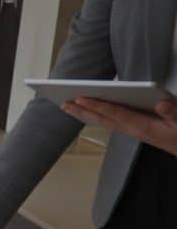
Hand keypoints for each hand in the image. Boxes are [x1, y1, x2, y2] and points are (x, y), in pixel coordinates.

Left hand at [62, 97, 176, 155]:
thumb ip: (173, 113)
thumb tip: (161, 104)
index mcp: (141, 126)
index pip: (115, 113)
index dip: (97, 105)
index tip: (81, 98)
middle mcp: (131, 129)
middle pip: (102, 119)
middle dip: (82, 111)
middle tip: (63, 103)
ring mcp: (130, 131)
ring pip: (102, 122)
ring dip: (84, 114)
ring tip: (67, 107)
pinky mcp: (131, 130)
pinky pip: (108, 122)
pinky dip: (95, 116)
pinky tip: (86, 112)